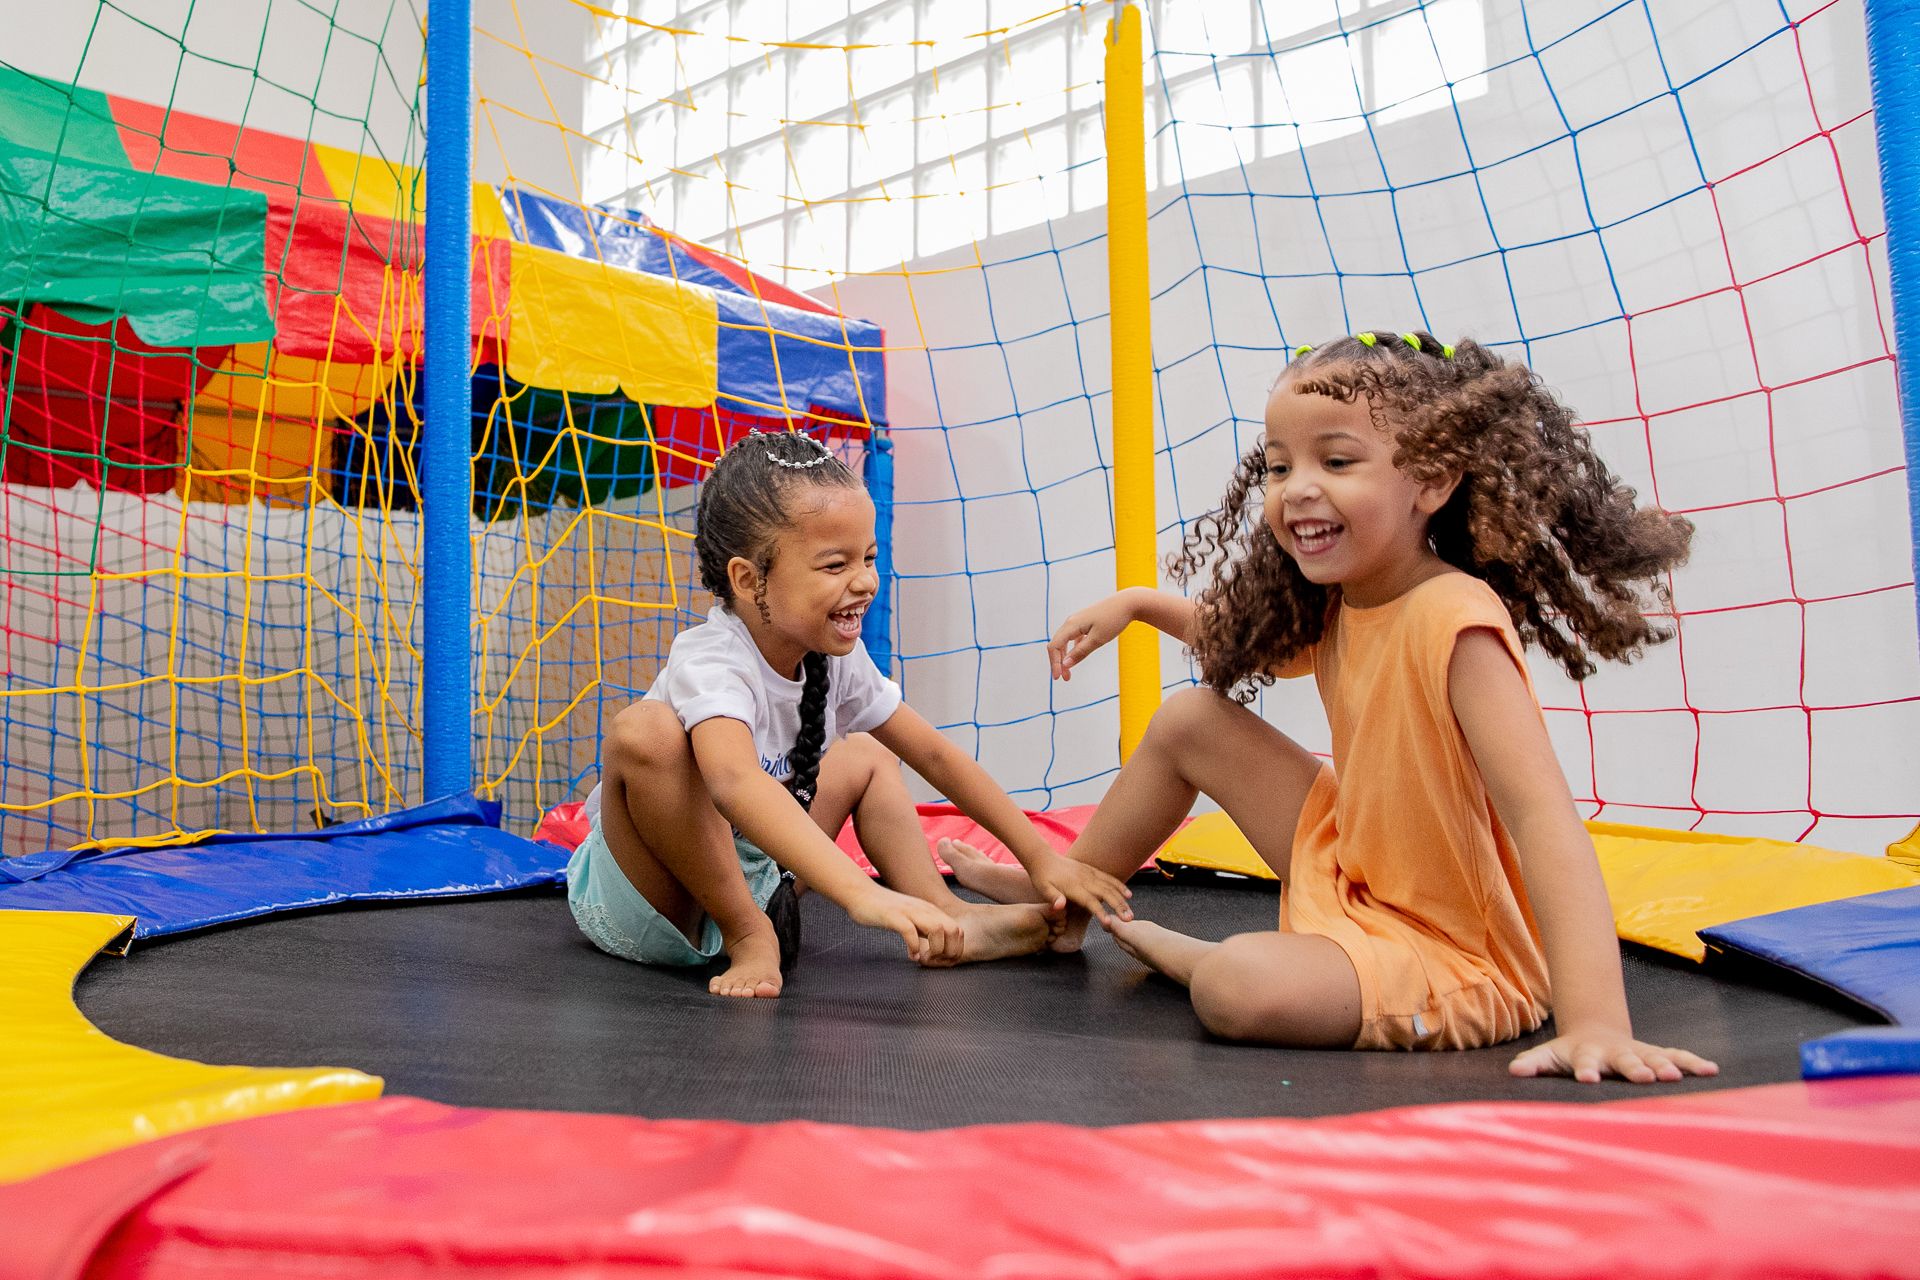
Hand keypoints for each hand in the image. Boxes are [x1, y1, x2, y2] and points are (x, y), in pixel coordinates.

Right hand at [848, 886, 964, 964]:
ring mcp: (909, 911)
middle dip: (948, 951)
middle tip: (934, 962)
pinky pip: (910, 931)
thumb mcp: (910, 917)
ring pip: (937, 929)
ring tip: (922, 959)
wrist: (860, 893)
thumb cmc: (883, 909)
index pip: (958, 930)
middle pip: (953, 930)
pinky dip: (914, 946)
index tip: (941, 960)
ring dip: (934, 949)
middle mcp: (924, 909)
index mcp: (930, 910)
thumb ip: (923, 928)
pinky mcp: (893, 916)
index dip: (954, 949)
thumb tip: (932, 947)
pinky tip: (910, 954)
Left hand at [1029, 852, 1132, 924]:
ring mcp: (1089, 873)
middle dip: (1118, 907)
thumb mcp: (1043, 889)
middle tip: (1128, 919)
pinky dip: (1119, 886)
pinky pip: (1108, 878)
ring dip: (1122, 899)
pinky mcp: (1091, 870)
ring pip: (1110, 886)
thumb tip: (1060, 906)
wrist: (1043, 858)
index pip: (1090, 901)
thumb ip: (1052, 898)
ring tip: (1130, 912)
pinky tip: (1127, 894)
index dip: (1100, 912)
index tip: (1108, 923)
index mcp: (1073, 887)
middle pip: (1106, 894)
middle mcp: (1084, 879)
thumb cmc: (1042, 877)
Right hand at [1047, 593, 1135, 680]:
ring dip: (1065, 656)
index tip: (1059, 678)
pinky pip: (1073, 637)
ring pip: (1064, 641)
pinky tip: (1077, 656)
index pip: (1054, 646)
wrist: (1128, 603)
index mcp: (1071, 624)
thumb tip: (1065, 664)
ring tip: (1070, 671)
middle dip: (1058, 662)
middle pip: (1057, 644)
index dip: (1054, 663)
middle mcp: (1071, 621)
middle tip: (1065, 678)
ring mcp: (1078, 621)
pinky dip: (1073, 649)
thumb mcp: (1098, 639)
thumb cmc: (1114, 619)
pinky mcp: (1085, 622)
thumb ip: (1080, 652)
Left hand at [1508, 1029, 1719, 1083]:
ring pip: (1655, 1058)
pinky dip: (1693, 1063)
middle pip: (1626, 1060)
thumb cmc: (1569, 1053)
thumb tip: (1514, 1072)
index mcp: (1588, 1055)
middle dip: (1635, 1068)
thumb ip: (1533, 1064)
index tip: (1587, 1079)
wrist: (1595, 1031)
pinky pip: (1678, 1057)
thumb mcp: (1549, 1056)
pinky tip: (1712, 1071)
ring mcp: (1639, 1052)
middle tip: (1645, 1077)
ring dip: (1667, 1066)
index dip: (1586, 1070)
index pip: (1586, 1063)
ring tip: (1677, 1077)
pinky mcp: (1658, 1055)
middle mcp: (1616, 1053)